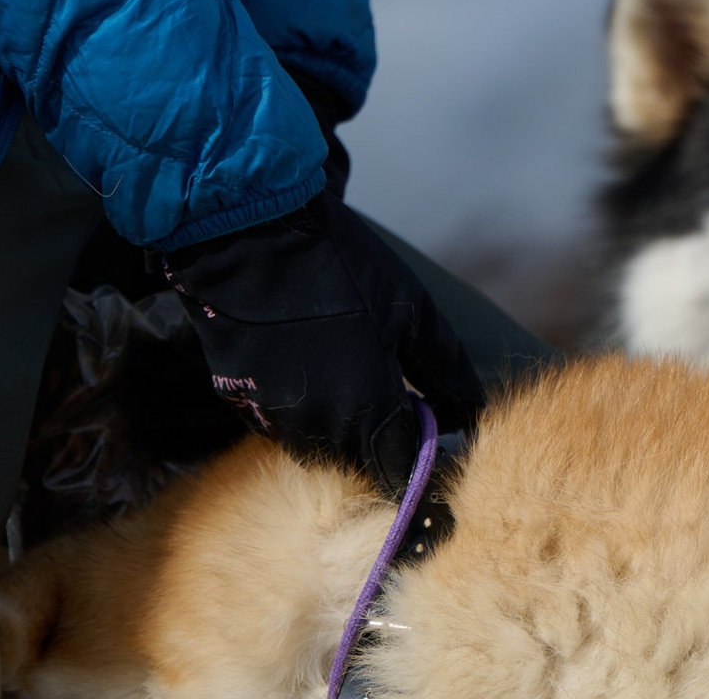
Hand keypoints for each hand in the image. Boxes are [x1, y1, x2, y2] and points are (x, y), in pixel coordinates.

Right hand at [154, 194, 482, 495]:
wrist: (247, 235)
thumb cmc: (338, 267)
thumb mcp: (409, 307)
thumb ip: (445, 369)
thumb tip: (469, 411)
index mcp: (369, 415)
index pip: (400, 473)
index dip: (417, 454)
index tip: (423, 421)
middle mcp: (320, 431)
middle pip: (358, 457)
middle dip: (377, 430)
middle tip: (382, 374)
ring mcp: (274, 419)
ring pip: (317, 438)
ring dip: (335, 414)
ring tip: (337, 353)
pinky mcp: (239, 400)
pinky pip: (278, 415)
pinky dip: (295, 395)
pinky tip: (297, 349)